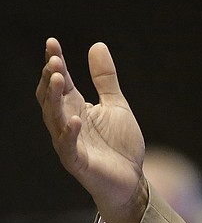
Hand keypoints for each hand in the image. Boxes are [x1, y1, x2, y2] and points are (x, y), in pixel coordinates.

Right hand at [36, 38, 146, 222]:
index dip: (55, 63)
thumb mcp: (116, 105)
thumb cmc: (119, 144)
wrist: (131, 180)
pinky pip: (68, 147)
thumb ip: (105, 79)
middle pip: (51, 98)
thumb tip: (97, 45)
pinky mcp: (78, 162)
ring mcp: (70, 143)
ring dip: (54, 99)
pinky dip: (70, 133)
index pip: (60, 82)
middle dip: (50, 79)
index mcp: (75, 108)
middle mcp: (67, 123)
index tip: (52, 42)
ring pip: (54, 119)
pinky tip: (74, 119)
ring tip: (58, 78)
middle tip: (53, 59)